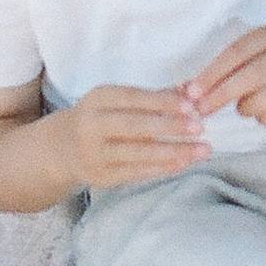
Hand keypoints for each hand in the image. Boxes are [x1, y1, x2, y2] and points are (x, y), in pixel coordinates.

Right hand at [53, 86, 209, 190]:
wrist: (63, 149)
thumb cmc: (101, 119)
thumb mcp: (117, 101)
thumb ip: (153, 96)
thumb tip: (193, 88)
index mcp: (97, 99)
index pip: (132, 97)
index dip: (162, 101)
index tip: (191, 105)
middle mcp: (92, 125)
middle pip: (134, 125)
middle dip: (170, 126)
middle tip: (200, 127)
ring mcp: (95, 153)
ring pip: (139, 152)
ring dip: (174, 151)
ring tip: (203, 150)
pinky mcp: (102, 176)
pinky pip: (137, 172)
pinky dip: (163, 168)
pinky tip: (183, 163)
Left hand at [187, 23, 265, 130]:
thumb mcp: (254, 58)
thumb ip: (225, 69)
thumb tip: (184, 88)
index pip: (237, 51)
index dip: (212, 72)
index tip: (191, 91)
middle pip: (250, 75)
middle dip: (220, 94)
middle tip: (200, 110)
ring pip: (262, 99)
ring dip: (244, 108)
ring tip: (243, 108)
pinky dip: (262, 119)